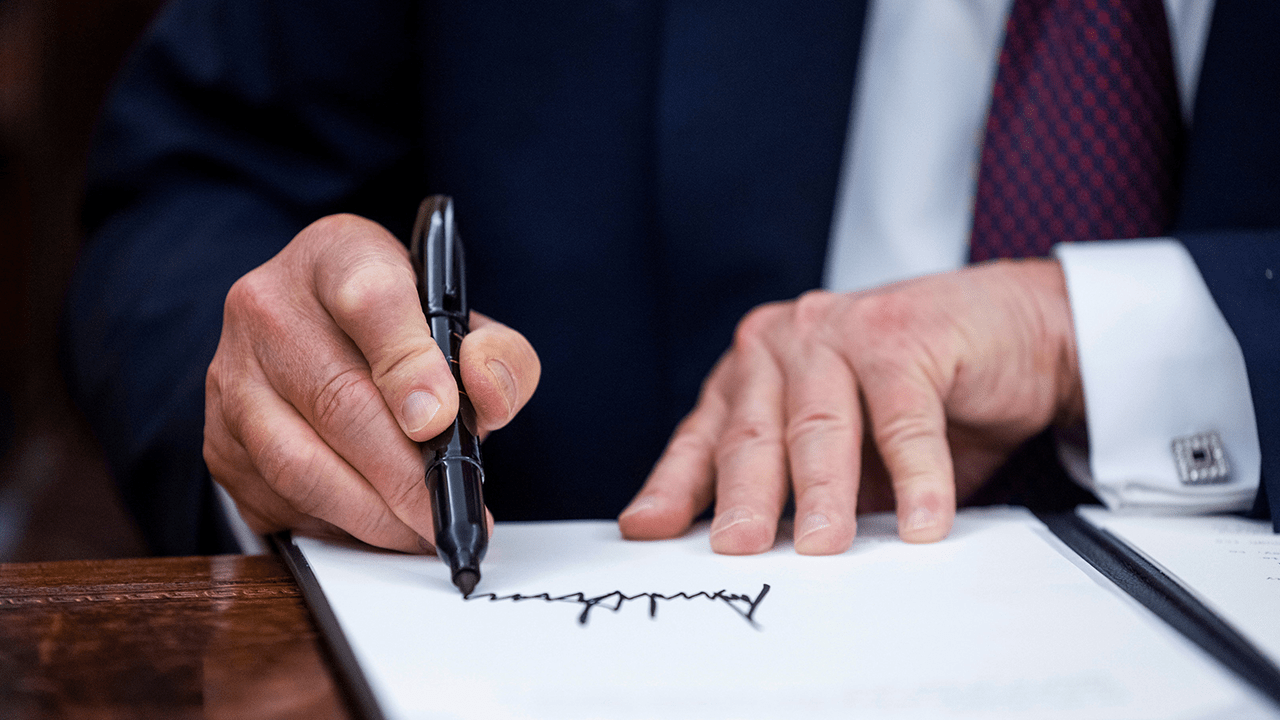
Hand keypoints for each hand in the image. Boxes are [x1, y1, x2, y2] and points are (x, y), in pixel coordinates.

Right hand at [204, 214, 539, 551]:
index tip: (441, 421)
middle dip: (403, 473)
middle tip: (447, 512)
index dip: (408, 365)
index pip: (369, 300)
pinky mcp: (218, 441)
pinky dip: (335, 527)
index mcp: (338, 256)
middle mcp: (268, 306)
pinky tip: (378, 528)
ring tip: (422, 531)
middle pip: (336, 399)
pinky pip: (277, 500)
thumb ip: (498, 354)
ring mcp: (232, 375)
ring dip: (371, 513)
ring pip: (299, 461)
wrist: (324, 338)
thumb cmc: (403, 334)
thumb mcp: (464, 324)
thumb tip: (485, 394)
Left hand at [618, 259, 1083, 554]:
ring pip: (820, 426)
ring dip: (823, 493)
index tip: (647, 529)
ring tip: (823, 547)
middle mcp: (782, 344)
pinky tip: (921, 522)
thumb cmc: (914, 397)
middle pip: (755, 435)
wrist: (1011, 333)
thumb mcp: (844, 452)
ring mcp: (839, 331)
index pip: (704, 438)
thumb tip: (757, 555)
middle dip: (744, 499)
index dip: (675, 486)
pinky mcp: (903, 333)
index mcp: (753, 372)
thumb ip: (797, 488)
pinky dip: (916, 475)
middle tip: (738, 550)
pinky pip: (905, 418)